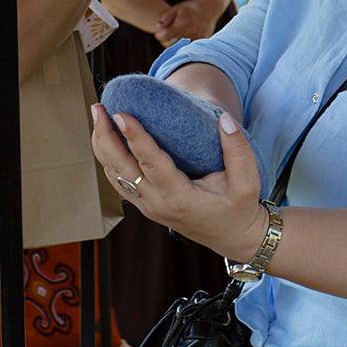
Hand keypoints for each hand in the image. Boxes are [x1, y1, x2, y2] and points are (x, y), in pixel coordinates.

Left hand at [90, 103, 264, 260]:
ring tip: (98, 116)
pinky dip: (108, 158)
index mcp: (180, 198)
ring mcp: (148, 206)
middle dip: (106, 136)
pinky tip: (106, 137)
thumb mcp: (248, 182)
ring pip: (114, 174)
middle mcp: (157, 204)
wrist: (234, 237)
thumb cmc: (240, 210)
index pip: (151, 165)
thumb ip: (238, 150)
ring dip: (103, 145)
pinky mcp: (145, 205)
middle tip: (98, 109)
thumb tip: (225, 120)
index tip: (122, 114)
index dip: (135, 138)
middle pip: (121, 169)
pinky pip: (119, 180)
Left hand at [156, 0, 225, 43]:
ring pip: (180, 47)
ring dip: (174, 44)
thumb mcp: (177, 8)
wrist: (210, 9)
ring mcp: (196, 38)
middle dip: (165, 41)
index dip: (159, 35)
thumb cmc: (191, 8)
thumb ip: (166, 16)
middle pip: (171, 44)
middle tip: (166, 35)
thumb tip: (158, 26)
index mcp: (183, 24)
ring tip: (174, 36)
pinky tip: (183, 38)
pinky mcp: (201, 42)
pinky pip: (188, 47)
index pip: (165, 36)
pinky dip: (183, 45)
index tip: (159, 32)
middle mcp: (190, 33)